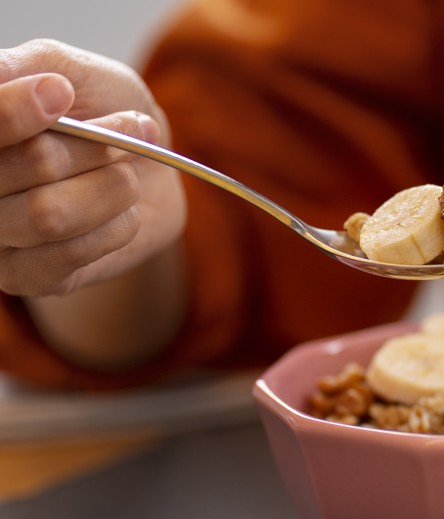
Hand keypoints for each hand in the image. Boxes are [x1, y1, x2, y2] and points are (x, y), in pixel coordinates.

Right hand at [0, 39, 185, 296]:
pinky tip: (122, 213)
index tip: (61, 93)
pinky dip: (116, 226)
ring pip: (51, 214)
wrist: (151, 168)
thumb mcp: (78, 71)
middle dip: (96, 143)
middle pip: (32, 162)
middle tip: (131, 127)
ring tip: (125, 174)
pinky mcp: (25, 278)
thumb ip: (32, 67)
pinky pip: (71, 254)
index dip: (13, 111)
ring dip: (111, 187)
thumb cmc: (106, 111)